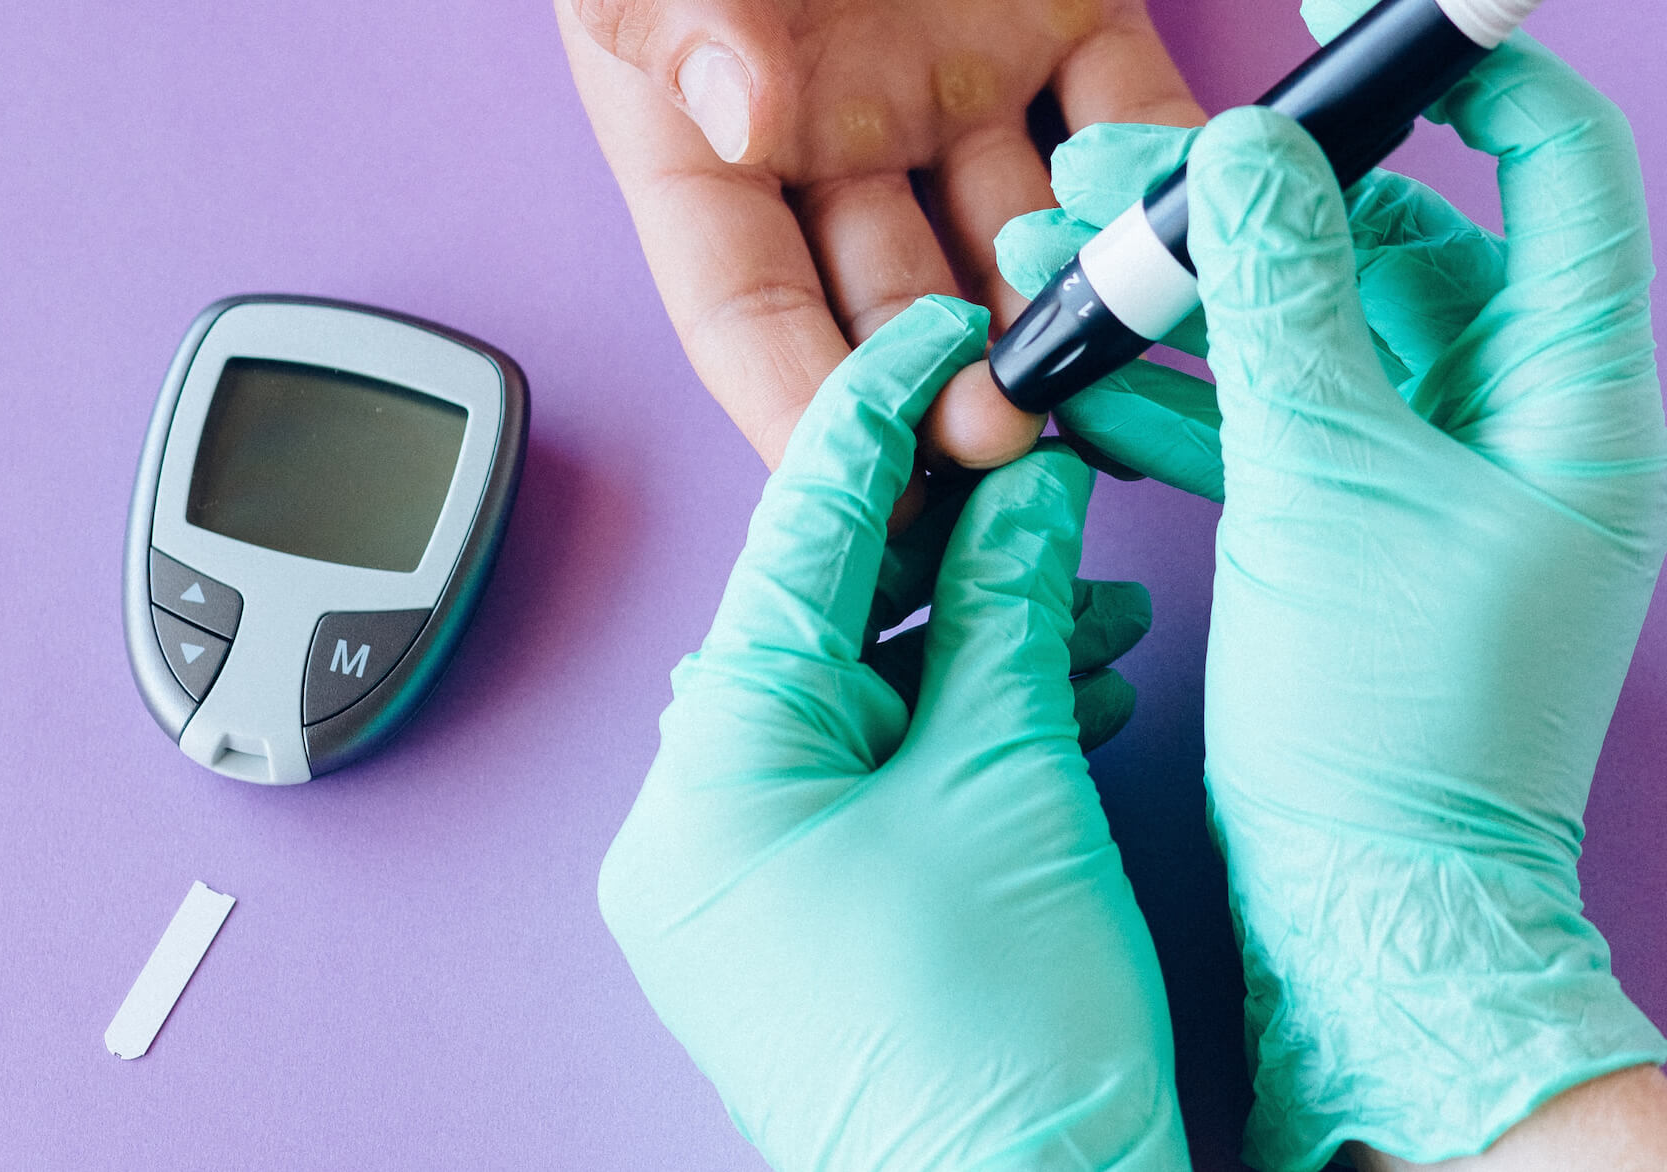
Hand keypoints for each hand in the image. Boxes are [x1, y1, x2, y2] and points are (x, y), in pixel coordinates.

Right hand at [554, 0, 1202, 470]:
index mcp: (702, 136)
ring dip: (1063, 315)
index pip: (742, 311)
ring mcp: (952, 82)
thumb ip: (681, 14)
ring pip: (1016, 236)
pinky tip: (1197, 229)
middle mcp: (830, 136)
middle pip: (891, 305)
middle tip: (1007, 448)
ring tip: (1113, 374)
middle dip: (946, 392)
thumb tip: (739, 113)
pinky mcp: (1062, 15)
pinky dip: (1168, 175)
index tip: (853, 488)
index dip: (790, 407)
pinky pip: (1125, 113)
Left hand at [598, 296, 1187, 1168]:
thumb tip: (1025, 488)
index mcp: (716, 758)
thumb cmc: (996, 1040)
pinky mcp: (805, 900)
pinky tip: (1062, 683)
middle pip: (827, 610)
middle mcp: (699, 809)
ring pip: (864, 691)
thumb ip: (1013, 611)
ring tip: (1087, 592)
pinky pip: (876, 768)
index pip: (801, 535)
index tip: (943, 333)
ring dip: (982, 633)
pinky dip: (967, 719)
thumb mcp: (1011, 781)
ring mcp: (746, 863)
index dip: (883, 416)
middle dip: (952, 536)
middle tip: (1042, 461)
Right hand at [995, 26, 1666, 1171]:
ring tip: (1048, 264)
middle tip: (1108, 176)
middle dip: (1241, 204)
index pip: (1544, 177)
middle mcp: (1500, 428)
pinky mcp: (1332, 542)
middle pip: (1382, 250)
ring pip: (1294, 344)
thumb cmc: (1388, 719)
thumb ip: (1285, 303)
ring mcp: (1412, 487)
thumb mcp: (1327, 483)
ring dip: (1175, 303)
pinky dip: (1170, 401)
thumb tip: (1254, 153)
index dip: (1455, 83)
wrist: (1364, 909)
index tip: (1341, 33)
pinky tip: (1072, 382)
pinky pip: (1253, 433)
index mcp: (1563, 397)